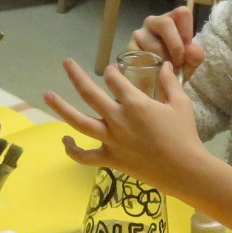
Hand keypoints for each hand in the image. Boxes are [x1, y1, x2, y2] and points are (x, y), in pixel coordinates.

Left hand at [42, 57, 204, 193]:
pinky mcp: (110, 159)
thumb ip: (170, 82)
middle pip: (89, 93)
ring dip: (61, 108)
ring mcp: (110, 140)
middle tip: (66, 62)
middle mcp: (117, 118)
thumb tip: (164, 65)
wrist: (184, 170)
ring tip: (47, 95)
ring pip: (79, 122)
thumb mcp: (180, 104)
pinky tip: (65, 140)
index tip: (112, 71)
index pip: (114, 80)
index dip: (112, 72)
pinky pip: (85, 156)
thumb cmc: (184, 135)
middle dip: (76, 75)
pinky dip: (72, 150)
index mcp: (134, 103)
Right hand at [128, 7, 203, 81]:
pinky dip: (151, 66)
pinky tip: (154, 72)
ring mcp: (139, 34)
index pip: (182, 13)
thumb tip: (191, 49)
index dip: (187, 31)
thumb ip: (195, 56)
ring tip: (167, 70)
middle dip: (175, 45)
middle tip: (178, 62)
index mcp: (172, 21)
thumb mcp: (190, 64)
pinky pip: (141, 55)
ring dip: (163, 60)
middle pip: (165, 23)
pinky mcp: (129, 48)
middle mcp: (154, 22)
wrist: (155, 84)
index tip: (188, 49)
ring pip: (154, 43)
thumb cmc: (174, 68)